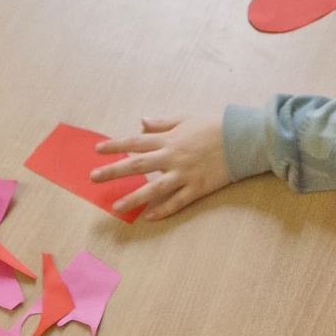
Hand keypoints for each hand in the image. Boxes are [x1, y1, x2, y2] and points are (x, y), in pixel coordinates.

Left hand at [90, 114, 230, 218]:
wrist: (243, 138)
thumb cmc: (215, 126)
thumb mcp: (186, 119)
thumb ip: (163, 122)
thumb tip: (141, 121)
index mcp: (169, 139)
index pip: (135, 142)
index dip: (115, 146)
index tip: (97, 151)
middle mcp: (173, 156)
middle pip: (138, 165)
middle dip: (114, 171)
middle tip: (93, 178)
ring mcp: (185, 174)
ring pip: (154, 188)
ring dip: (134, 197)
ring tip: (116, 207)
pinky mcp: (198, 187)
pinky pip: (178, 201)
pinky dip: (164, 210)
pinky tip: (149, 217)